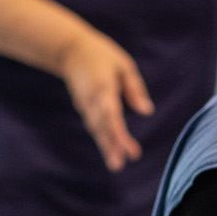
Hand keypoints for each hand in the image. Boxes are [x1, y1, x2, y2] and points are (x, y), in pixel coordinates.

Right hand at [57, 27, 153, 172]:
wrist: (69, 50)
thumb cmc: (101, 55)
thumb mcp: (123, 65)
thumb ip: (134, 88)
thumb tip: (147, 111)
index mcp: (102, 88)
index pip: (112, 115)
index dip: (120, 134)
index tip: (130, 149)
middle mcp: (91, 100)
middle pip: (102, 127)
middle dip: (110, 146)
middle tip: (118, 165)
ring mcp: (85, 105)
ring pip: (96, 130)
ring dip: (106, 147)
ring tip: (116, 164)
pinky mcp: (83, 108)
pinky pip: (94, 126)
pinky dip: (101, 139)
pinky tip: (110, 152)